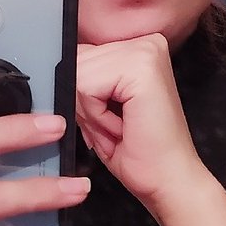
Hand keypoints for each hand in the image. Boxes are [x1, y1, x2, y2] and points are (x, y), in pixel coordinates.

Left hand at [75, 34, 207, 215]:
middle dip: (85, 105)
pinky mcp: (141, 67)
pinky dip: (96, 116)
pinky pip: (86, 87)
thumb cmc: (140, 153)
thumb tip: (56, 65)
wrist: (168, 182)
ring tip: (120, 128)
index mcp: (139, 48)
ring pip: (78, 75)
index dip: (83, 96)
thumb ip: (84, 77)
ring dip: (91, 113)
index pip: (80, 55)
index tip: (111, 119)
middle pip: (76, 63)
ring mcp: (145, 51)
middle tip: (117, 127)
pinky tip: (122, 127)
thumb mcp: (101, 105)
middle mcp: (146, 43)